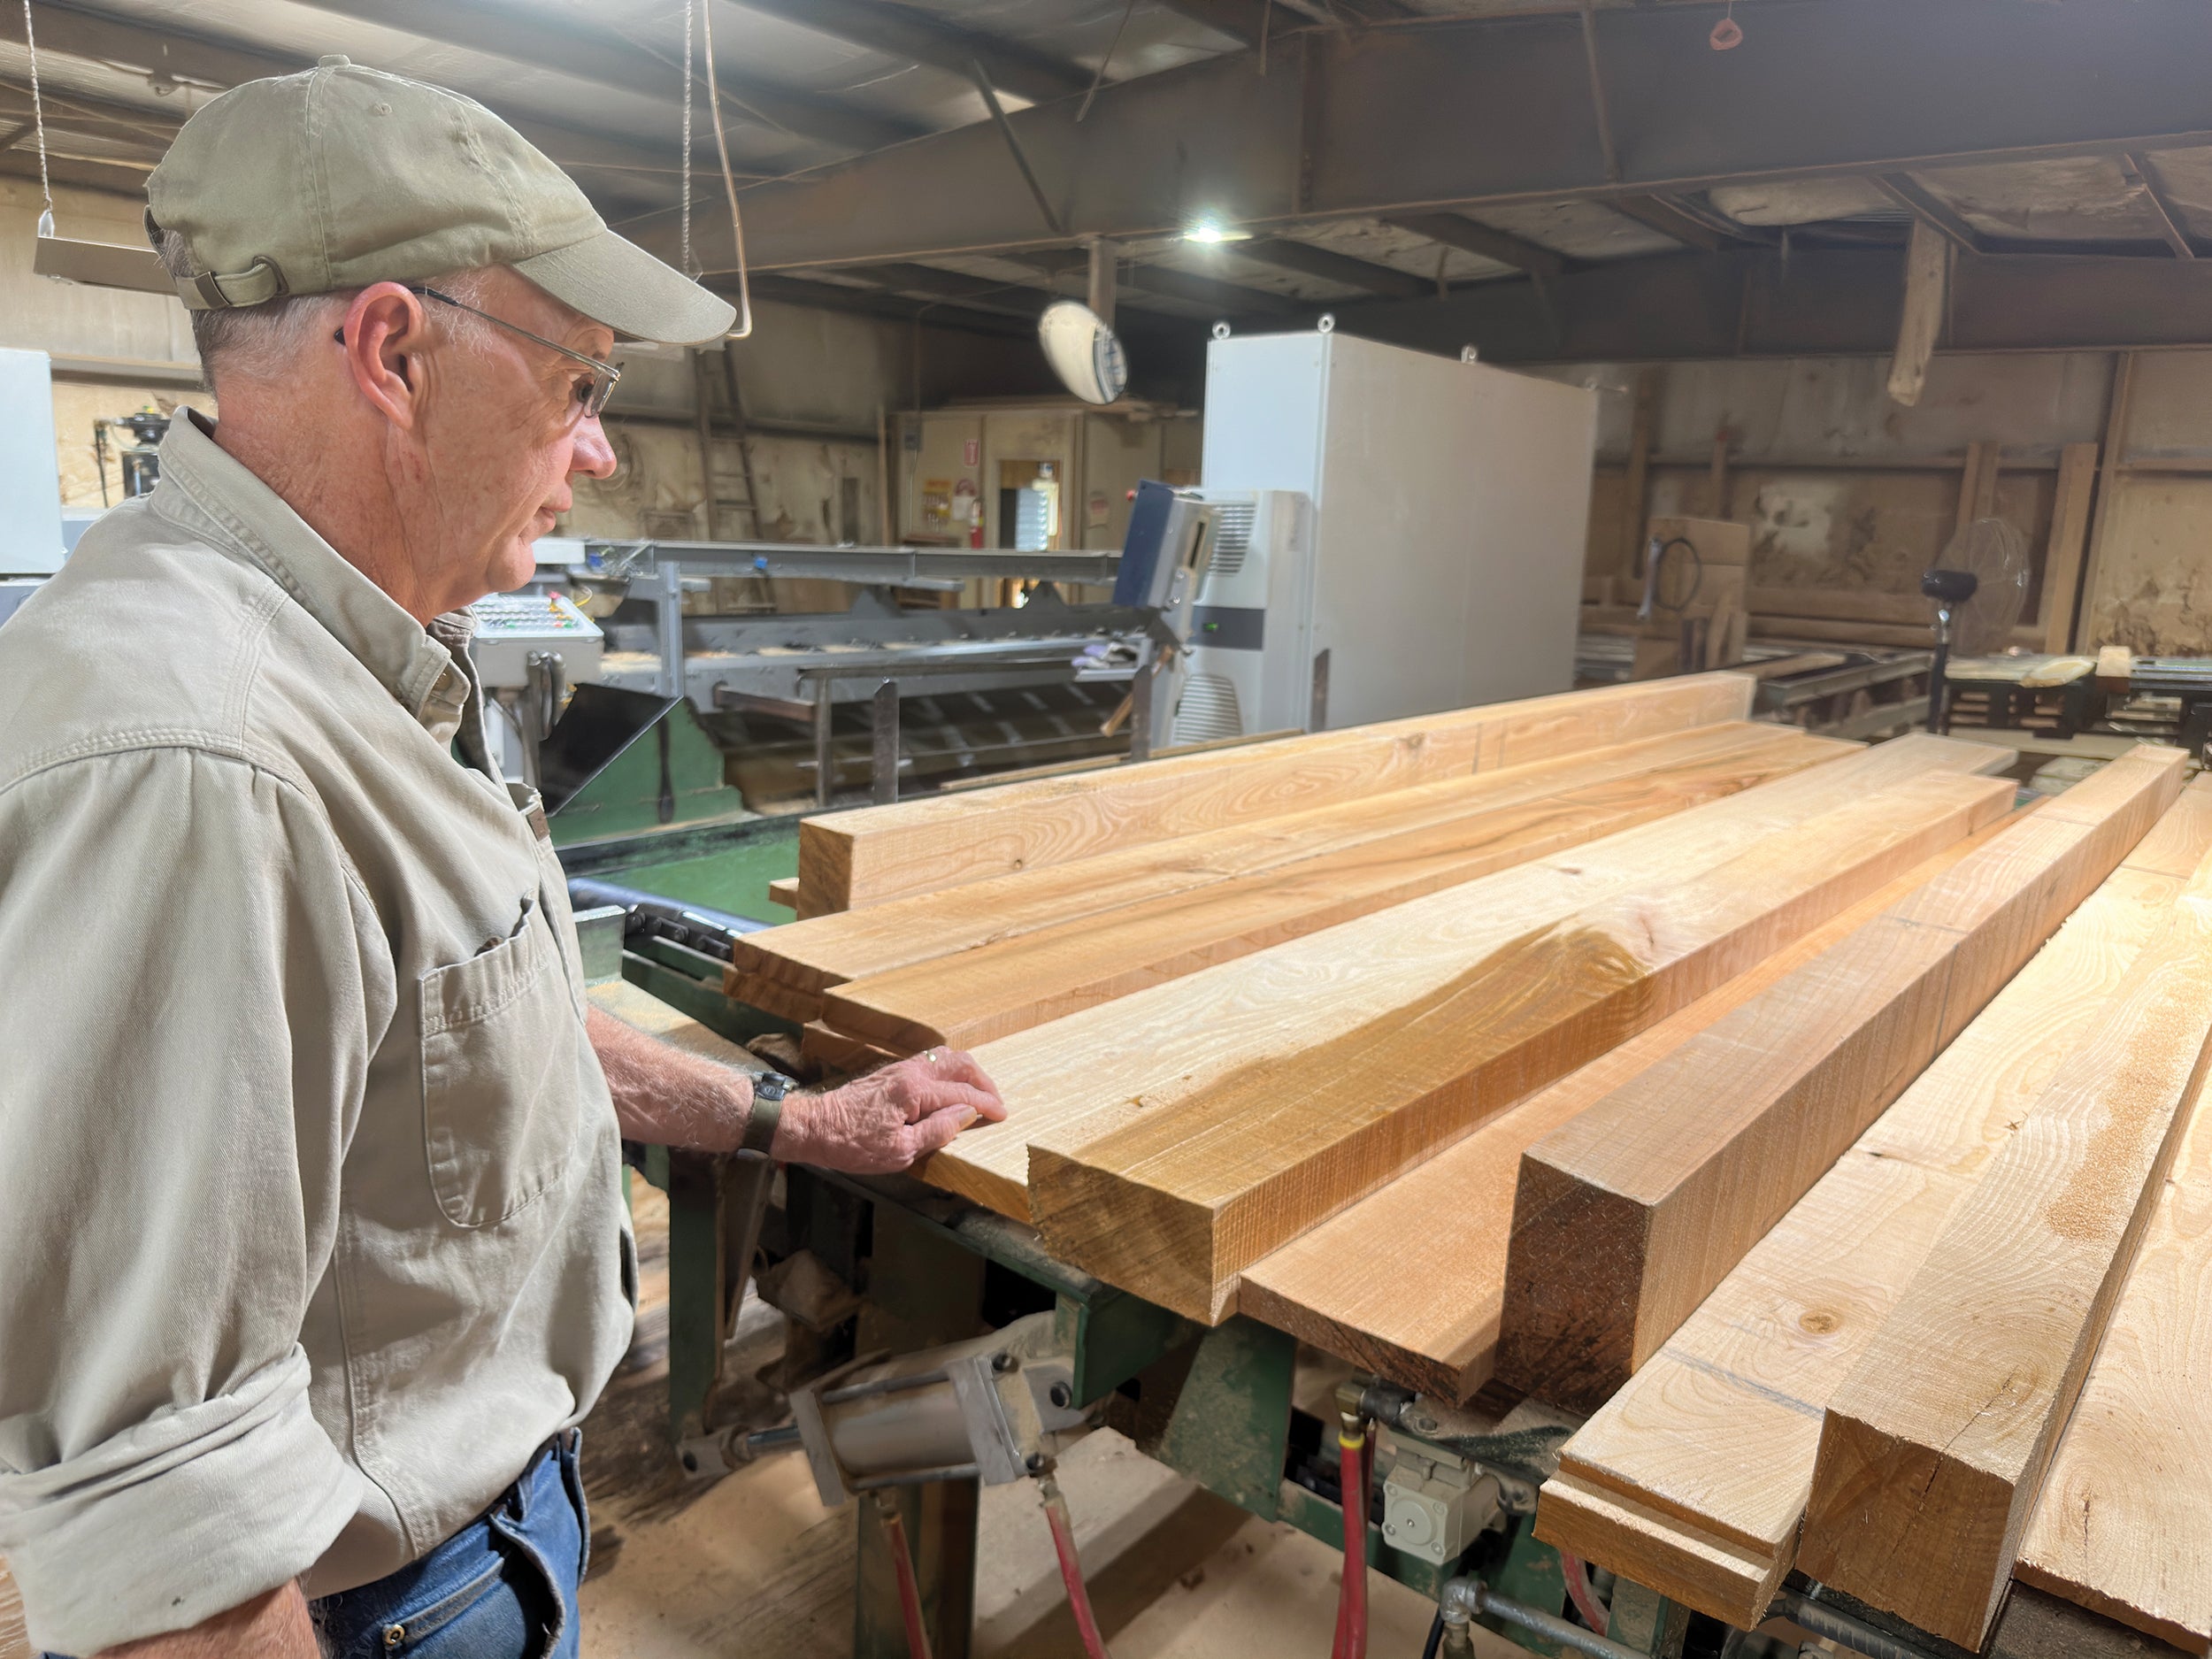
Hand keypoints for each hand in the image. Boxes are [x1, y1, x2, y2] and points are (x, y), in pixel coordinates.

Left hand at [770, 1047, 1006, 1173]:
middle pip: (959, 1064)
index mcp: (915, 1090)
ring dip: (967, 1073)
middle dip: (983, 1081)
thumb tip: (967, 1114)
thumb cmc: (851, 1144)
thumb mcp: (899, 1151)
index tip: (1003, 1115)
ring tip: (978, 1093)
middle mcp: (910, 1072)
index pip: (963, 1094)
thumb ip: (938, 1130)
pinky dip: (949, 1072)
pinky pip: (930, 1062)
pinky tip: (950, 1088)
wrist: (813, 1127)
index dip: (987, 1105)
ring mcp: (899, 1069)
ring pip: (945, 1058)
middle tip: (995, 1102)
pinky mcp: (890, 1073)